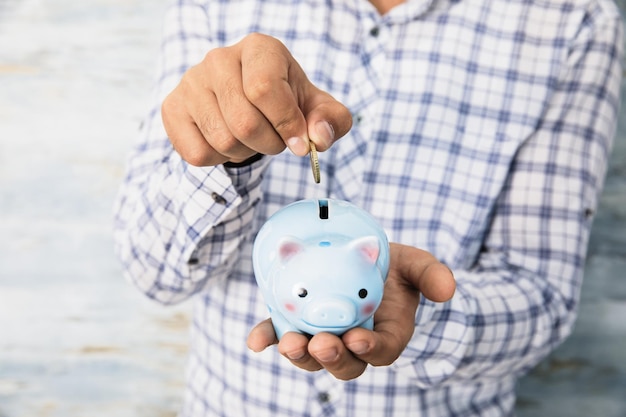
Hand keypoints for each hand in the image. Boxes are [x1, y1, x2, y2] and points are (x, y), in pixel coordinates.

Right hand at [161, 33, 352, 165]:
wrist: (247, 104)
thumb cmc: (286, 103)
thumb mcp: (317, 109)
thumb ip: (332, 121)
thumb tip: (318, 138)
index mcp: (259, 49)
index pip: (265, 90)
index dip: (286, 125)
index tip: (300, 144)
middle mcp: (219, 59)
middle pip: (244, 122)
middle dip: (269, 144)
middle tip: (275, 140)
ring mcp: (191, 83)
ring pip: (222, 141)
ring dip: (245, 153)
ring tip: (250, 138)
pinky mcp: (172, 108)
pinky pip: (197, 153)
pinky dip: (219, 160)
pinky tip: (226, 142)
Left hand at [247, 243, 455, 379]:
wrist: (363, 255)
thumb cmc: (393, 266)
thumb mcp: (415, 264)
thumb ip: (431, 275)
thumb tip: (449, 290)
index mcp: (386, 334)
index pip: (381, 352)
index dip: (371, 351)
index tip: (359, 339)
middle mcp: (354, 341)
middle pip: (344, 363)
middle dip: (331, 358)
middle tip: (322, 344)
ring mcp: (325, 333)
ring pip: (312, 356)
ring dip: (299, 354)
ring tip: (287, 342)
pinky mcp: (298, 322)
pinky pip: (281, 333)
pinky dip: (268, 337)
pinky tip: (256, 340)